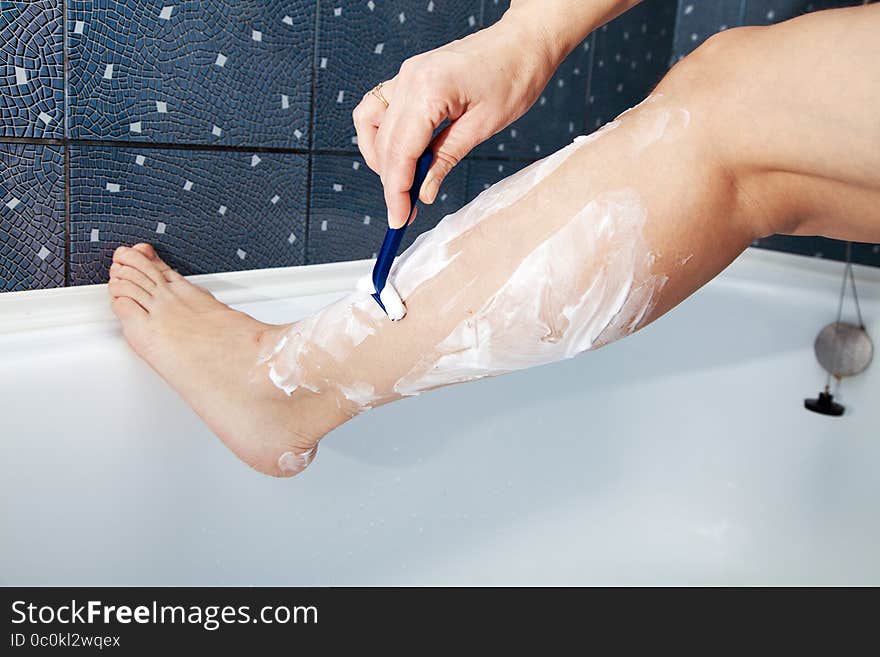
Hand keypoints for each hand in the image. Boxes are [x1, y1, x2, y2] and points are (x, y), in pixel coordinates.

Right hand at [352, 16, 558, 227]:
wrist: (523, 42)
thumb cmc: (513, 77)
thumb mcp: (483, 127)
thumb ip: (446, 159)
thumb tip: (424, 191)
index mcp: (428, 90)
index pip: (400, 152)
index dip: (396, 191)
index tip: (398, 219)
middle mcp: (409, 79)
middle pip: (384, 144)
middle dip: (391, 183)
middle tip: (403, 213)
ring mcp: (405, 74)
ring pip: (372, 126)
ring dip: (381, 159)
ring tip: (402, 183)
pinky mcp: (409, 76)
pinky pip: (379, 108)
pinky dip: (381, 135)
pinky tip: (397, 153)